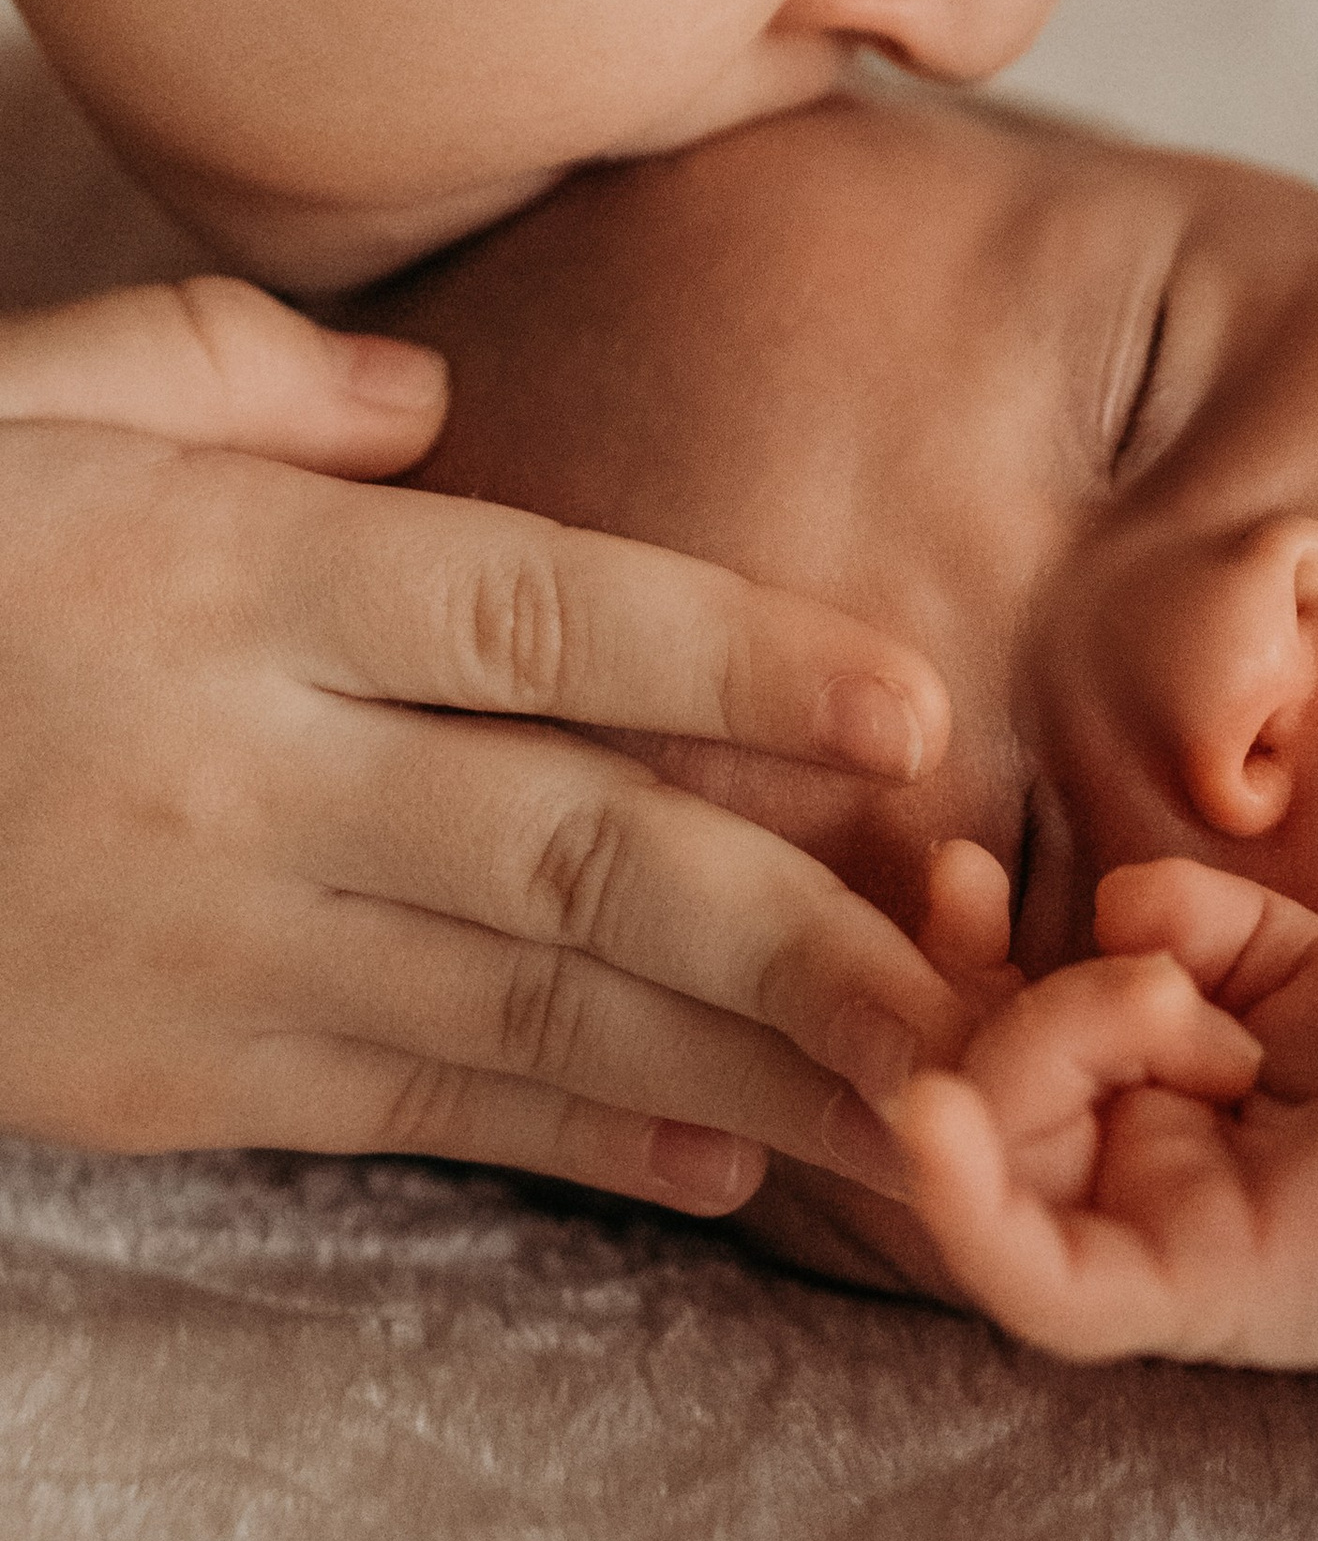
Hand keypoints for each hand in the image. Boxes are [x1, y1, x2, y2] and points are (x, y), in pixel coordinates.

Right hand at [0, 279, 970, 1209]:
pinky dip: (576, 1137)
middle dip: (805, 923)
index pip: (543, 615)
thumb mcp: (12, 403)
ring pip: (529, 1005)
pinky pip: (409, 1110)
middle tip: (995, 984)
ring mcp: (209, 940)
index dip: (742, 661)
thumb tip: (436, 395)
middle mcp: (248, 769)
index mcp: (235, 580)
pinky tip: (724, 1164)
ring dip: (745, 1063)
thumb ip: (235, 376)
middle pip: (578, 846)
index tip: (914, 708)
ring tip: (928, 1108)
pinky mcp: (163, 1075)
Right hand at [896, 861, 1317, 1378]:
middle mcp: (1111, 1169)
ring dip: (1063, 1036)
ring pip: (1001, 1140)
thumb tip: (1111, 900)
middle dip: (1041, 997)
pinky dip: (963, 1201)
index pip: (994, 1023)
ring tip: (1193, 1023)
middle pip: (984, 1077)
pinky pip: (1029, 1274)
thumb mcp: (1298, 962)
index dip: (957, 949)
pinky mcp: (1164, 1297)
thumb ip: (1201, 923)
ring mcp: (1130, 1234)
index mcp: (1129, 1094)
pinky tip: (931, 1119)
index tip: (961, 871)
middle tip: (1162, 981)